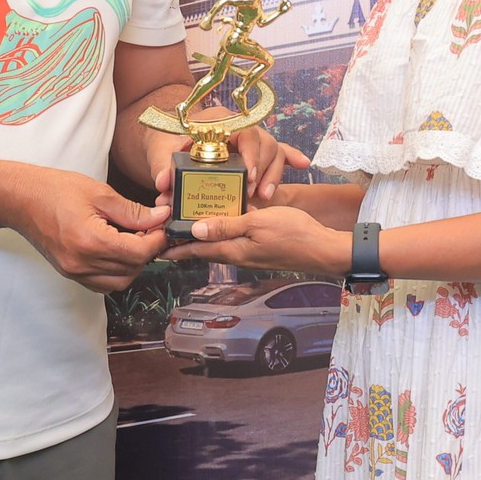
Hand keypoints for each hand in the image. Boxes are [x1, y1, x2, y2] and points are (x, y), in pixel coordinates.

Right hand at [10, 166, 168, 292]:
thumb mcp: (99, 193)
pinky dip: (116, 271)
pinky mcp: (70, 273)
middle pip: (132, 269)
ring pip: (120, 281)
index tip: (162, 225)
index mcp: (91, 241)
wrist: (20, 200)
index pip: (139, 253)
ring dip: (133, 264)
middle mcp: (82, 263)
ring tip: (132, 239)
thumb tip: (160, 218)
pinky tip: (115, 250)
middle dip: (147, 251)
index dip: (156, 240)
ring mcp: (74, 272)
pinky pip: (103, 284)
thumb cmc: (55, 190)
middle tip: (148, 229)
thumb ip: (133, 210)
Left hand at [147, 124, 292, 209]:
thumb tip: (164, 182)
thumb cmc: (168, 144)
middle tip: (253, 190)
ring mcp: (251, 139)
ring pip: (273, 149)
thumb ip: (164, 166)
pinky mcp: (257, 152)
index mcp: (218, 121)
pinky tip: (303, 164)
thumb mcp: (163, 153)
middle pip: (263, 141)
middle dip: (261, 167)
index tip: (246, 174)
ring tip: (264, 196)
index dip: (249, 153)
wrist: (170, 141)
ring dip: (272, 173)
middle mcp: (239, 127)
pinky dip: (292, 157)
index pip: (242, 131)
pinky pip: (280, 152)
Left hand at [167, 203, 347, 273]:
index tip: (156, 246)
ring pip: (218, 246)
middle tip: (166, 235)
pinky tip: (220, 226)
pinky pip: (233, 242)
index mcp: (234, 250)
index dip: (175, 247)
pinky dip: (220, 235)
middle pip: (204, 249)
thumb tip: (195, 230)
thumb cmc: (295, 234)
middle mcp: (238, 255)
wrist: (324, 250)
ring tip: (185, 230)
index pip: (196, 249)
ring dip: (201, 239)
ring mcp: (250, 254)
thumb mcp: (257, 223)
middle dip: (184, 243)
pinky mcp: (260, 251)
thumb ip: (226, 226)